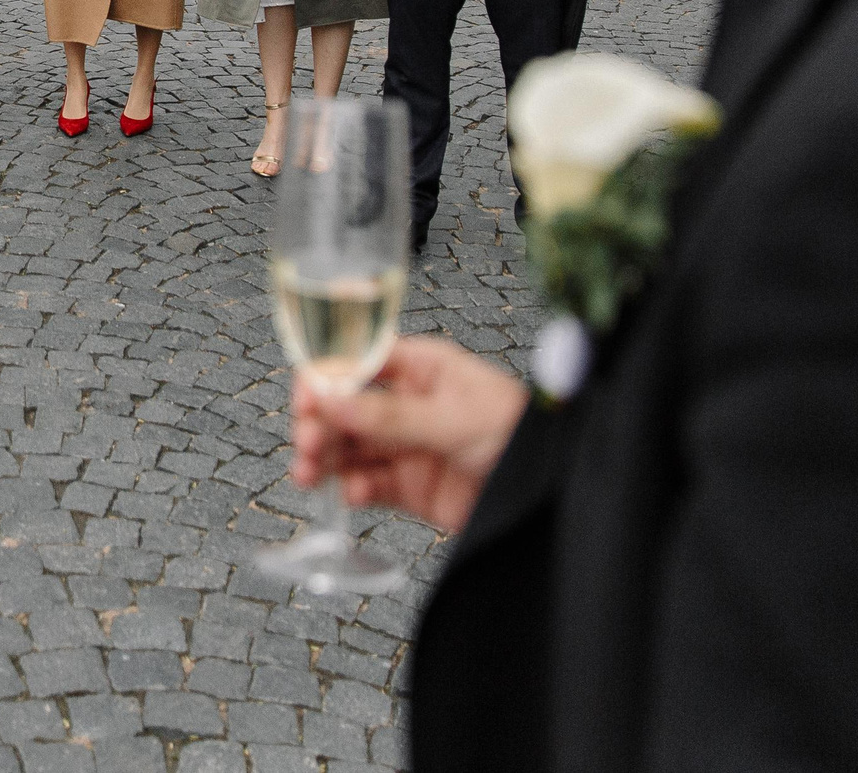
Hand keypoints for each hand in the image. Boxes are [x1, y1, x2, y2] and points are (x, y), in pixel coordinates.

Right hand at [290, 335, 528, 535]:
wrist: (552, 495)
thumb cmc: (522, 436)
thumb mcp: (457, 418)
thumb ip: (392, 415)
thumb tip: (334, 401)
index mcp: (422, 370)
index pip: (360, 362)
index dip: (327, 377)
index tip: (306, 397)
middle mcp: (408, 406)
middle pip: (346, 409)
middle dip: (320, 423)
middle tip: (306, 442)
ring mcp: (407, 447)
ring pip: (350, 448)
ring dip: (325, 458)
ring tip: (310, 474)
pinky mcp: (410, 487)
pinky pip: (369, 484)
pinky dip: (353, 489)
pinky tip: (351, 494)